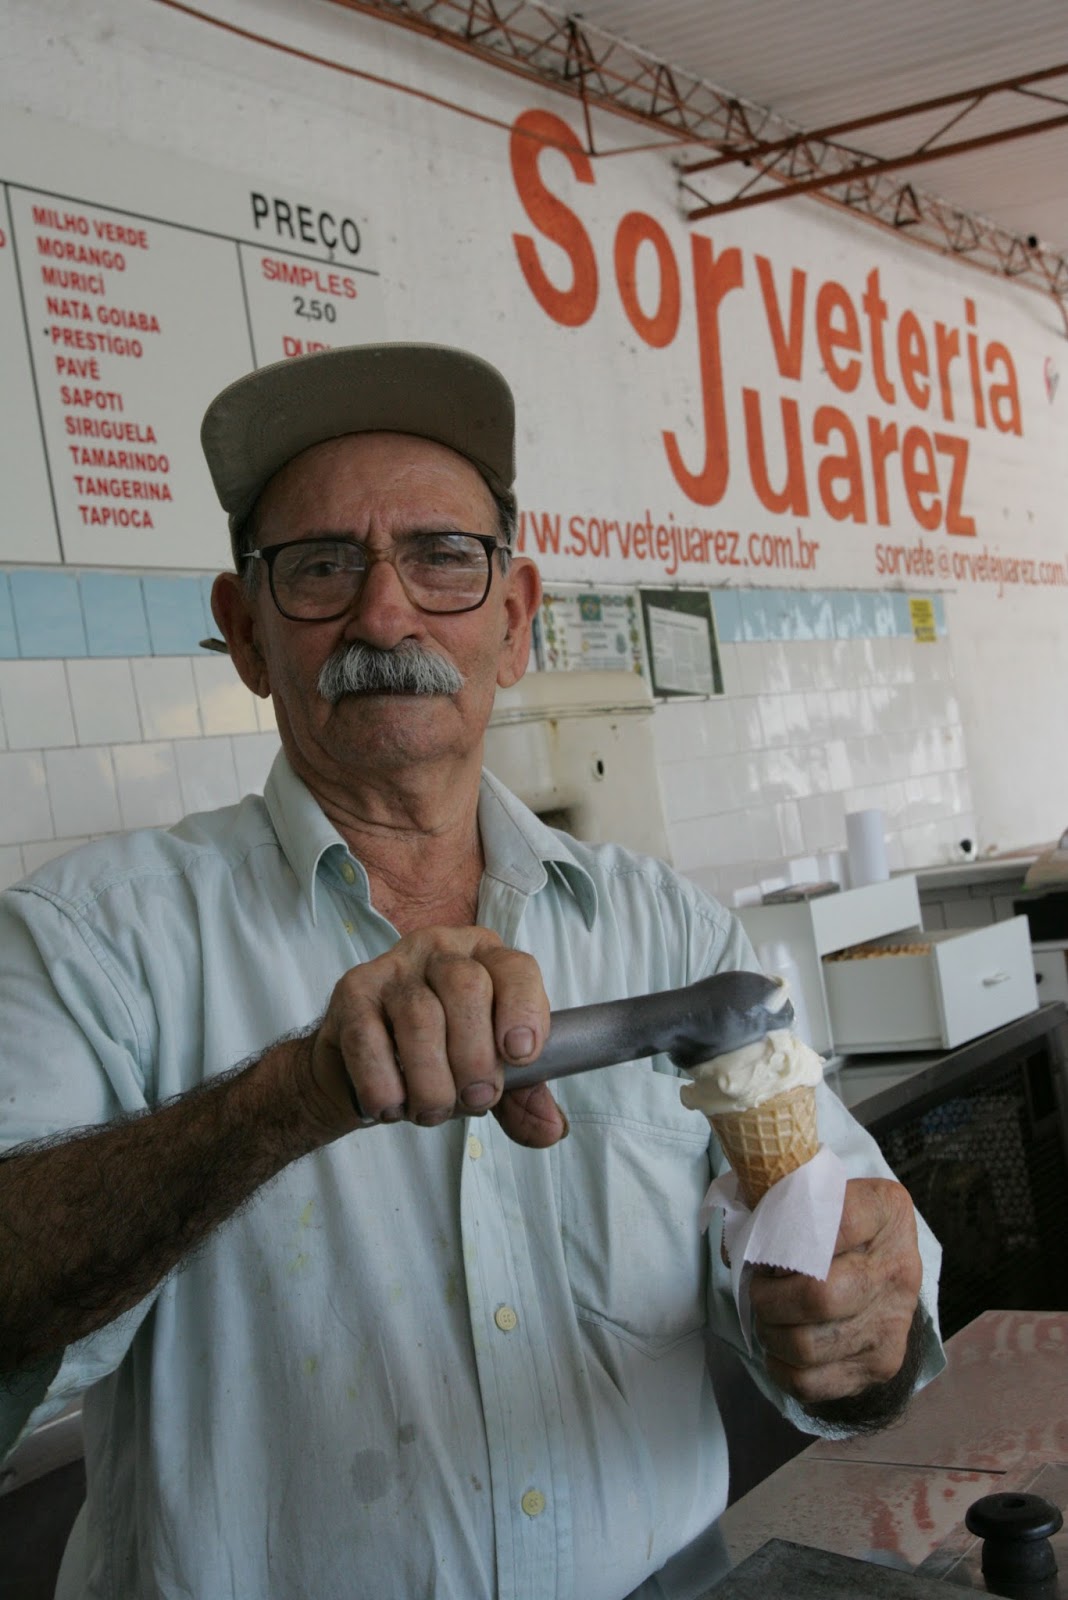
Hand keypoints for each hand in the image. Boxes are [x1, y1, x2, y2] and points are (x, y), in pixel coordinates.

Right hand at [305, 926, 566, 1147]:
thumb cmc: (438, 1057)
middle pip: (467, 986)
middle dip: (475, 1057)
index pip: (516, 969)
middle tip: (475, 1099)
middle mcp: (442, 950)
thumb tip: (552, 1129)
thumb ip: (523, 1097)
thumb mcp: (489, 1073)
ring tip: (432, 1110)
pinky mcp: (352, 991)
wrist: (361, 1066)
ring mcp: (393, 967)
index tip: (520, 1056)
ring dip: (431, 1081)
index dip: (524, 1011)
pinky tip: (392, 1105)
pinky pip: (368, 1038)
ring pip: (420, 1016)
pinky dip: (384, 1084)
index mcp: (487, 958)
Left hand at [747, 1177, 921, 1405]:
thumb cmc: (833, 1219)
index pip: (835, 1223)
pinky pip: (812, 1382)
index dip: (785, 1236)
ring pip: (807, 1345)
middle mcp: (900, 1267)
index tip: (765, 1243)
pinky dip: (781, 1367)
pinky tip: (780, 1345)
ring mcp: (894, 1321)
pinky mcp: (883, 1363)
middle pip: (818, 1296)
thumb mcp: (814, 1188)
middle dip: (768, 1298)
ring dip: (770, 1332)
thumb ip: (777, 1197)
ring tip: (768, 1314)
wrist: (882, 1259)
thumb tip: (736, 1247)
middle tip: (758, 1287)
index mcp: (886, 1209)